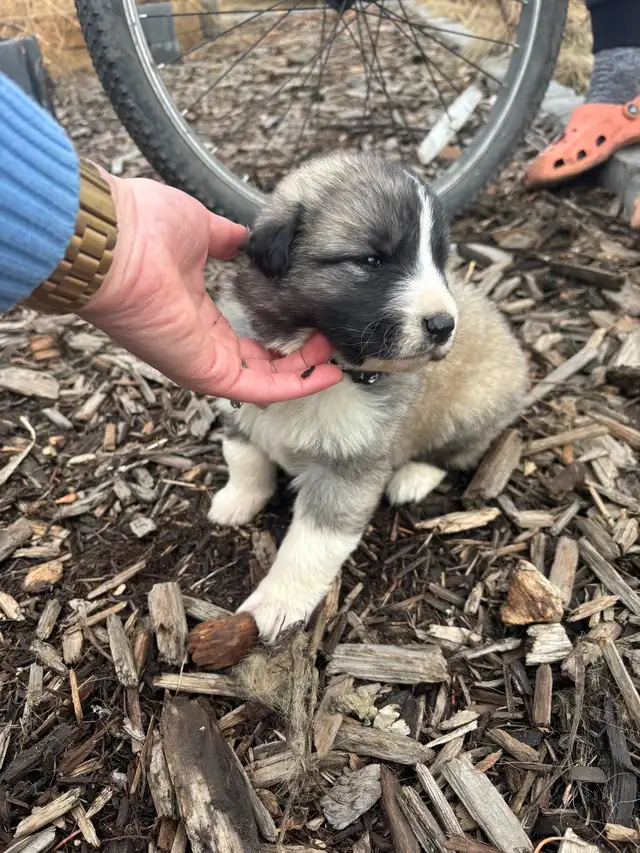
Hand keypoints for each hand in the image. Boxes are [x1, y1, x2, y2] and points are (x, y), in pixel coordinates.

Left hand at [79, 174, 342, 404]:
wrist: (113, 238)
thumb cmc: (144, 226)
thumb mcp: (200, 228)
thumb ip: (227, 240)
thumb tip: (248, 238)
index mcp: (197, 312)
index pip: (245, 336)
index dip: (281, 334)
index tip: (312, 320)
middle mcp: (200, 342)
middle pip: (259, 364)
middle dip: (299, 357)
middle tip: (330, 339)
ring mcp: (201, 360)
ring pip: (263, 381)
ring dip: (303, 372)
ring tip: (336, 356)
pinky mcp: (204, 372)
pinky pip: (257, 389)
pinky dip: (294, 385)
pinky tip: (326, 373)